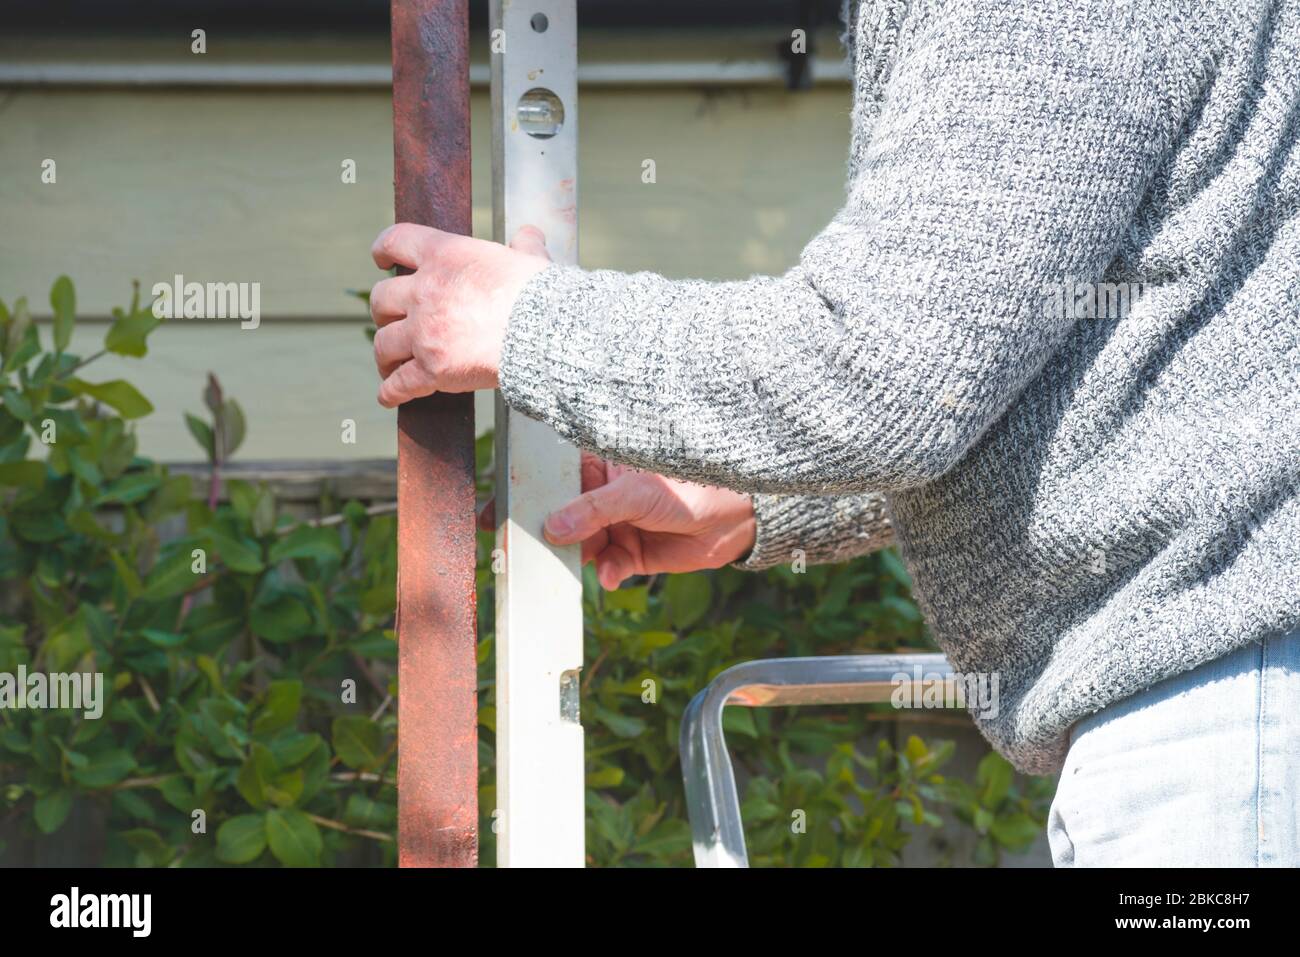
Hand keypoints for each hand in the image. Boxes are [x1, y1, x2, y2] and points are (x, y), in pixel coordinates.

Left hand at [369, 223, 550, 406]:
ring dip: (385, 354)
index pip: (396, 241)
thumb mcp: (530, 260)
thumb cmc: (538, 294)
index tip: (381, 261)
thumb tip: (530, 236)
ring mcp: (424, 331)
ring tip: (389, 364)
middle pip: (381, 299)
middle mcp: (425, 291)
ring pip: (383, 344)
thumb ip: (524, 247)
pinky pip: (399, 383)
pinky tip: (388, 397)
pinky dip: (391, 392)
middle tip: (392, 321)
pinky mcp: (431, 368)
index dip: (383, 250)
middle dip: (383, 312)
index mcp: (444, 256)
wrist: (541, 334)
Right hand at [481, 453, 756, 589]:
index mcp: (601, 466)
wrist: (738, 516)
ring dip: (577, 557)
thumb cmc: (690, 484)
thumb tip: (551, 528)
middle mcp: (606, 496)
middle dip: (543, 533)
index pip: (553, 478)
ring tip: (575, 563)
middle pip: (561, 516)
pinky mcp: (635, 554)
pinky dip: (606, 573)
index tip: (497, 506)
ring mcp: (619, 525)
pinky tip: (612, 574)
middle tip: (517, 548)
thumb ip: (591, 510)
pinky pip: (607, 567)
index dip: (525, 491)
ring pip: (581, 546)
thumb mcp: (633, 493)